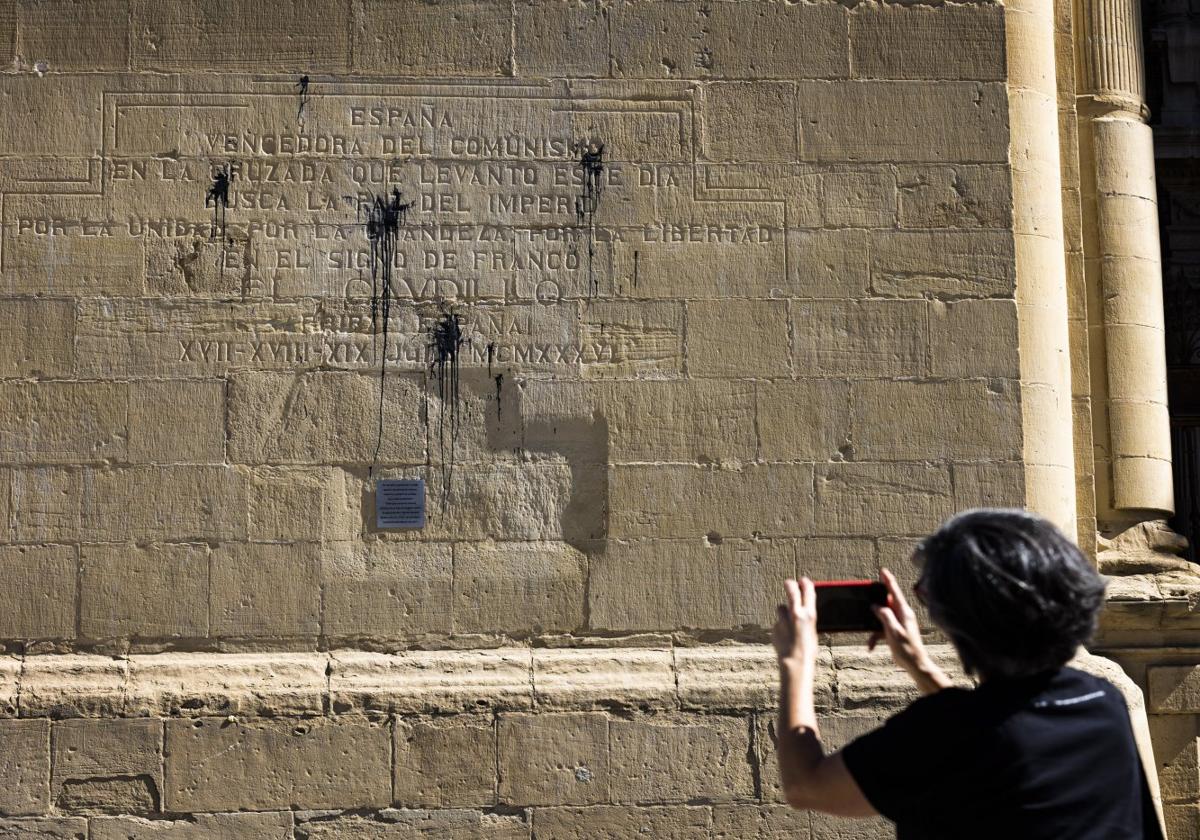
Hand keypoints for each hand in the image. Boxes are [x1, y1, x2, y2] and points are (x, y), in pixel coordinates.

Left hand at [772, 578, 818, 664]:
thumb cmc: (808, 649)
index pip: (808, 592)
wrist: (795, 661)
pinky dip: (780, 627)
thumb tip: (803, 611)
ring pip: (781, 608)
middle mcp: (796, 614)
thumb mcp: (812, 631)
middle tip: (788, 582)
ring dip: (783, 612)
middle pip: (792, 591)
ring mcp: (784, 619)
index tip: (803, 580)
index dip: (806, 584)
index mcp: (809, 615)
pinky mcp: (775, 626)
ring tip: (789, 625)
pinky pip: (777, 623)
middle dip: (790, 585)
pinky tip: (785, 638)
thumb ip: (806, 619)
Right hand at [868, 568, 949, 693]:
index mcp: (904, 612)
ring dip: (873, 629)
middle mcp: (902, 615)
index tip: (882, 571)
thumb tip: (876, 606)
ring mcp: (898, 623)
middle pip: (886, 604)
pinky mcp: (895, 631)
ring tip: (871, 641)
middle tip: (867, 601)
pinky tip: (870, 646)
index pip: (895, 592)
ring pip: (881, 618)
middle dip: (876, 606)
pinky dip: (875, 637)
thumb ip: (885, 616)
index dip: (888, 581)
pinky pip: (881, 629)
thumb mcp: (893, 632)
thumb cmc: (907, 648)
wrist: (915, 664)